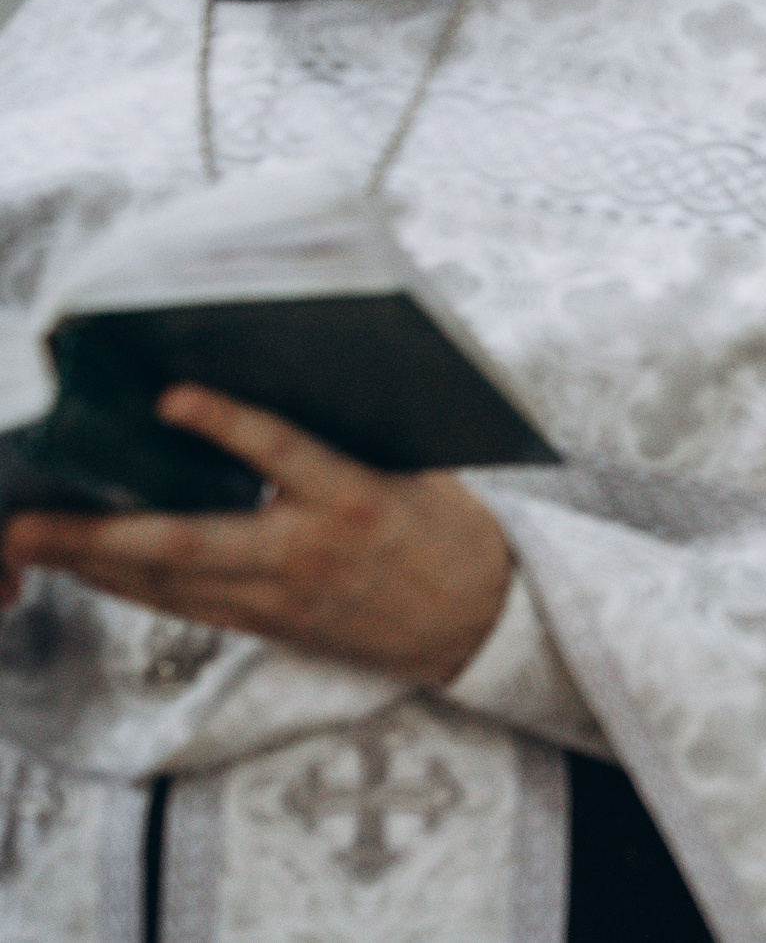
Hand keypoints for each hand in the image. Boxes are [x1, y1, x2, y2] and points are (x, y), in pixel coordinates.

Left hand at [0, 384, 512, 686]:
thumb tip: (281, 384)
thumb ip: (345, 439)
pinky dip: (128, 584)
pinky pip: (183, 605)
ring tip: (32, 540)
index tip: (170, 395)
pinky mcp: (269, 627)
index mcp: (356, 500)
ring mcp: (282, 599)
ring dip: (92, 564)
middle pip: (188, 545)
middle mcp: (309, 555)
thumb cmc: (448, 530)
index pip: (284, 454)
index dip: (227, 424)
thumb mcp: (414, 471)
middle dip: (100, 535)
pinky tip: (88, 567)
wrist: (476, 621)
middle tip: (29, 521)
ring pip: (168, 584)